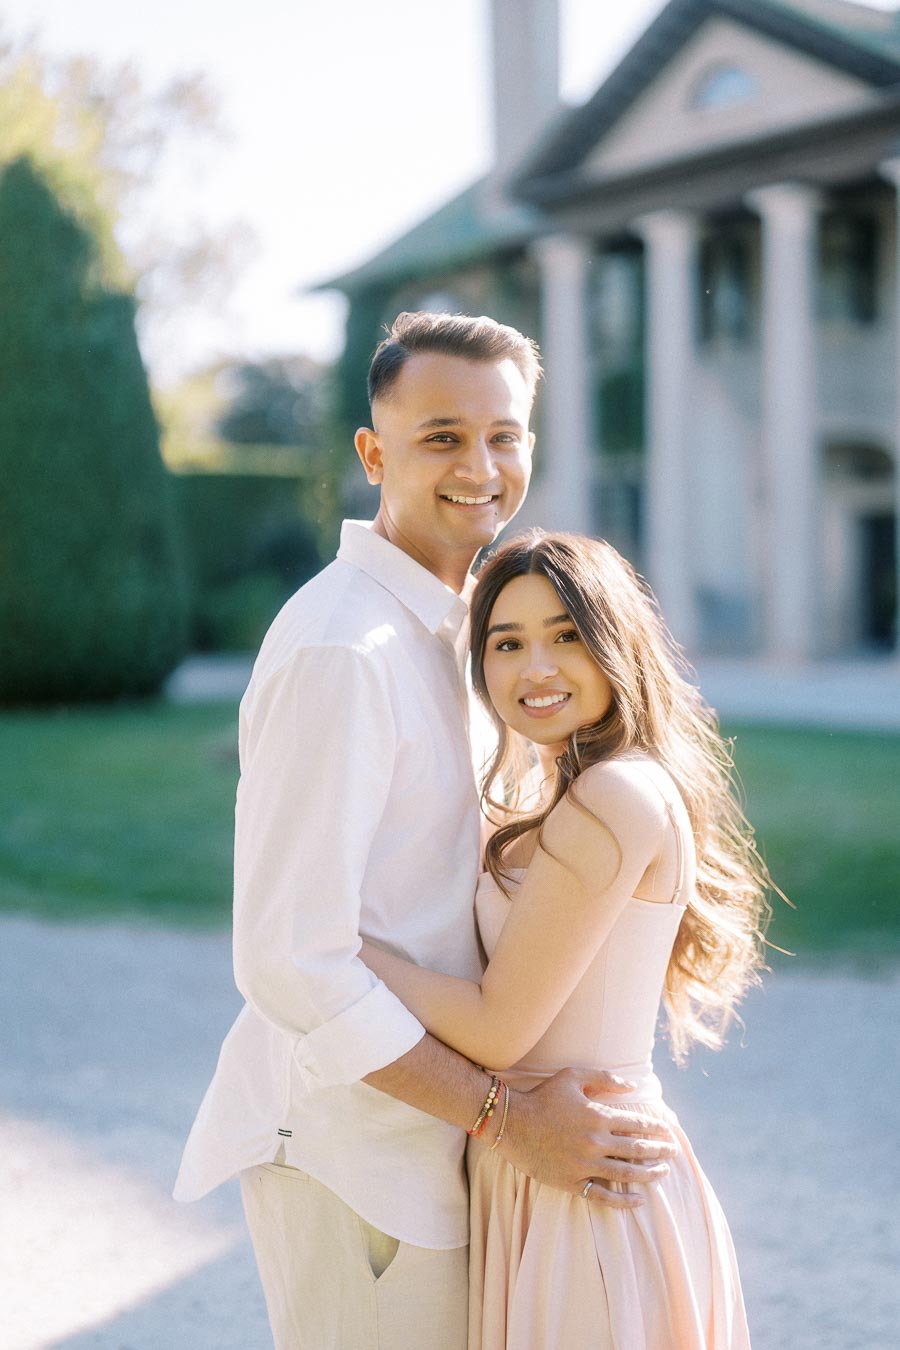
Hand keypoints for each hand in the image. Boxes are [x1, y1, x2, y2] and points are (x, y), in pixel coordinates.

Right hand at [492, 1067, 677, 1210]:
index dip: (656, 1128)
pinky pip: (603, 1196)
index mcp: (598, 1116)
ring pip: (626, 1174)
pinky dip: (623, 1201)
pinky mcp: (572, 1182)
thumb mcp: (572, 1076)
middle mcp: (596, 1142)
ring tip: (663, 1174)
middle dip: (660, 1152)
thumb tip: (632, 1086)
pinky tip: (639, 1201)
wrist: (512, 1123)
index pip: (637, 1124)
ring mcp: (585, 1165)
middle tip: (673, 1154)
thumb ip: (604, 1078)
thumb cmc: (543, 1097)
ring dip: (649, 1175)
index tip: (668, 1132)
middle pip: (637, 1150)